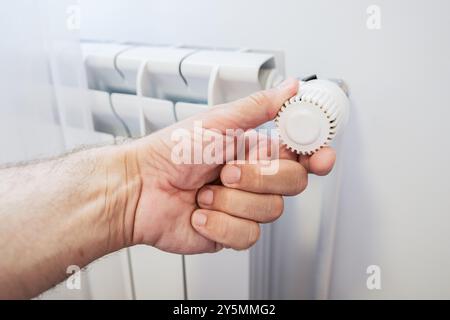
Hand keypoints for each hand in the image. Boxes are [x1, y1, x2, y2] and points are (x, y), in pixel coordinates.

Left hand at [123, 78, 335, 253]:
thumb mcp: (217, 121)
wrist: (139, 189)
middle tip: (227, 170)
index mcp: (254, 150)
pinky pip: (247, 236)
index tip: (321, 156)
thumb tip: (290, 86)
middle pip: (292, 184)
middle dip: (258, 177)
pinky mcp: (231, 232)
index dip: (316, 156)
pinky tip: (200, 212)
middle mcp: (254, 179)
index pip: (300, 154)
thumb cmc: (170, 152)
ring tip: (203, 192)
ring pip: (270, 211)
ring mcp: (244, 207)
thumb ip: (258, 107)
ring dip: (230, 201)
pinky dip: (219, 223)